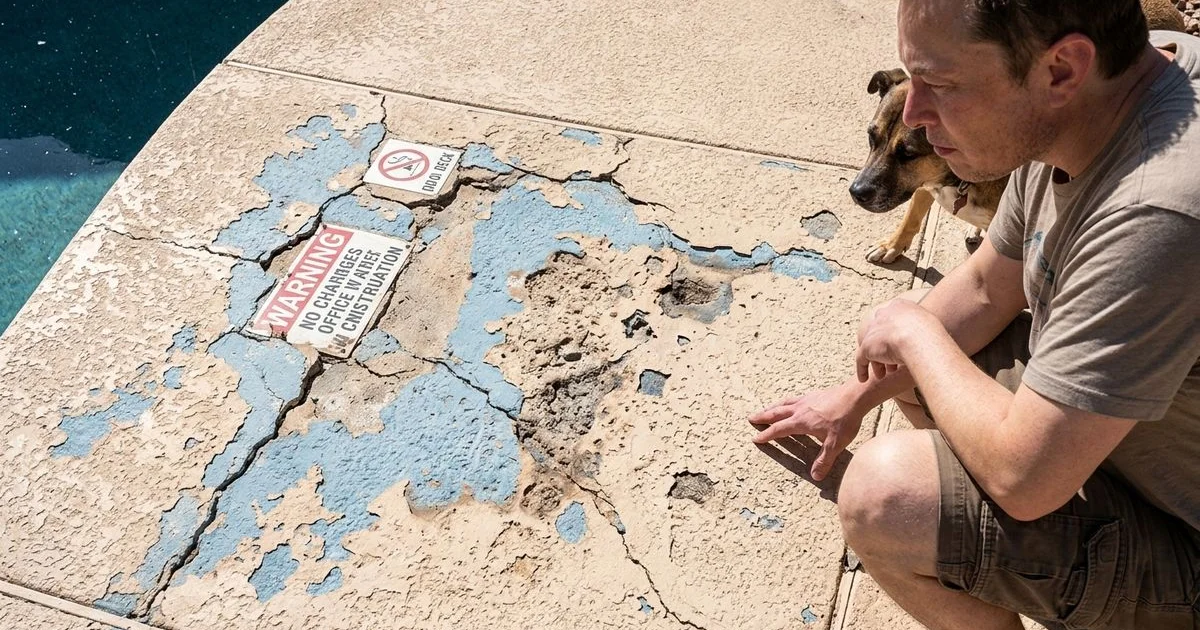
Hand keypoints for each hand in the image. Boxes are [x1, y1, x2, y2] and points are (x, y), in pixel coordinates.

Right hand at [748, 385, 865, 480]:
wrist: (855, 396)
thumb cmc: (844, 419)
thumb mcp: (835, 444)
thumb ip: (824, 460)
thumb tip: (815, 476)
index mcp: (800, 422)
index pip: (778, 429)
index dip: (766, 435)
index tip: (755, 438)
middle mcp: (799, 409)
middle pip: (776, 413)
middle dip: (762, 417)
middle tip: (751, 418)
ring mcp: (806, 400)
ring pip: (784, 403)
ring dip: (772, 407)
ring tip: (766, 410)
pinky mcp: (814, 394)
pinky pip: (795, 398)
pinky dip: (787, 401)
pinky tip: (791, 402)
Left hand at [855, 298, 938, 382]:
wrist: (919, 338)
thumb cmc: (933, 334)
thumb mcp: (933, 326)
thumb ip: (928, 330)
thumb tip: (938, 340)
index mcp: (899, 306)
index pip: (893, 319)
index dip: (896, 334)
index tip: (901, 346)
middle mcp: (884, 314)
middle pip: (881, 333)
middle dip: (886, 348)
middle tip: (892, 363)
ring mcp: (874, 330)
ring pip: (872, 347)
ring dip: (878, 361)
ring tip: (883, 374)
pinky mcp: (867, 346)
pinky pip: (861, 359)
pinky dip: (862, 369)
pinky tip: (864, 379)